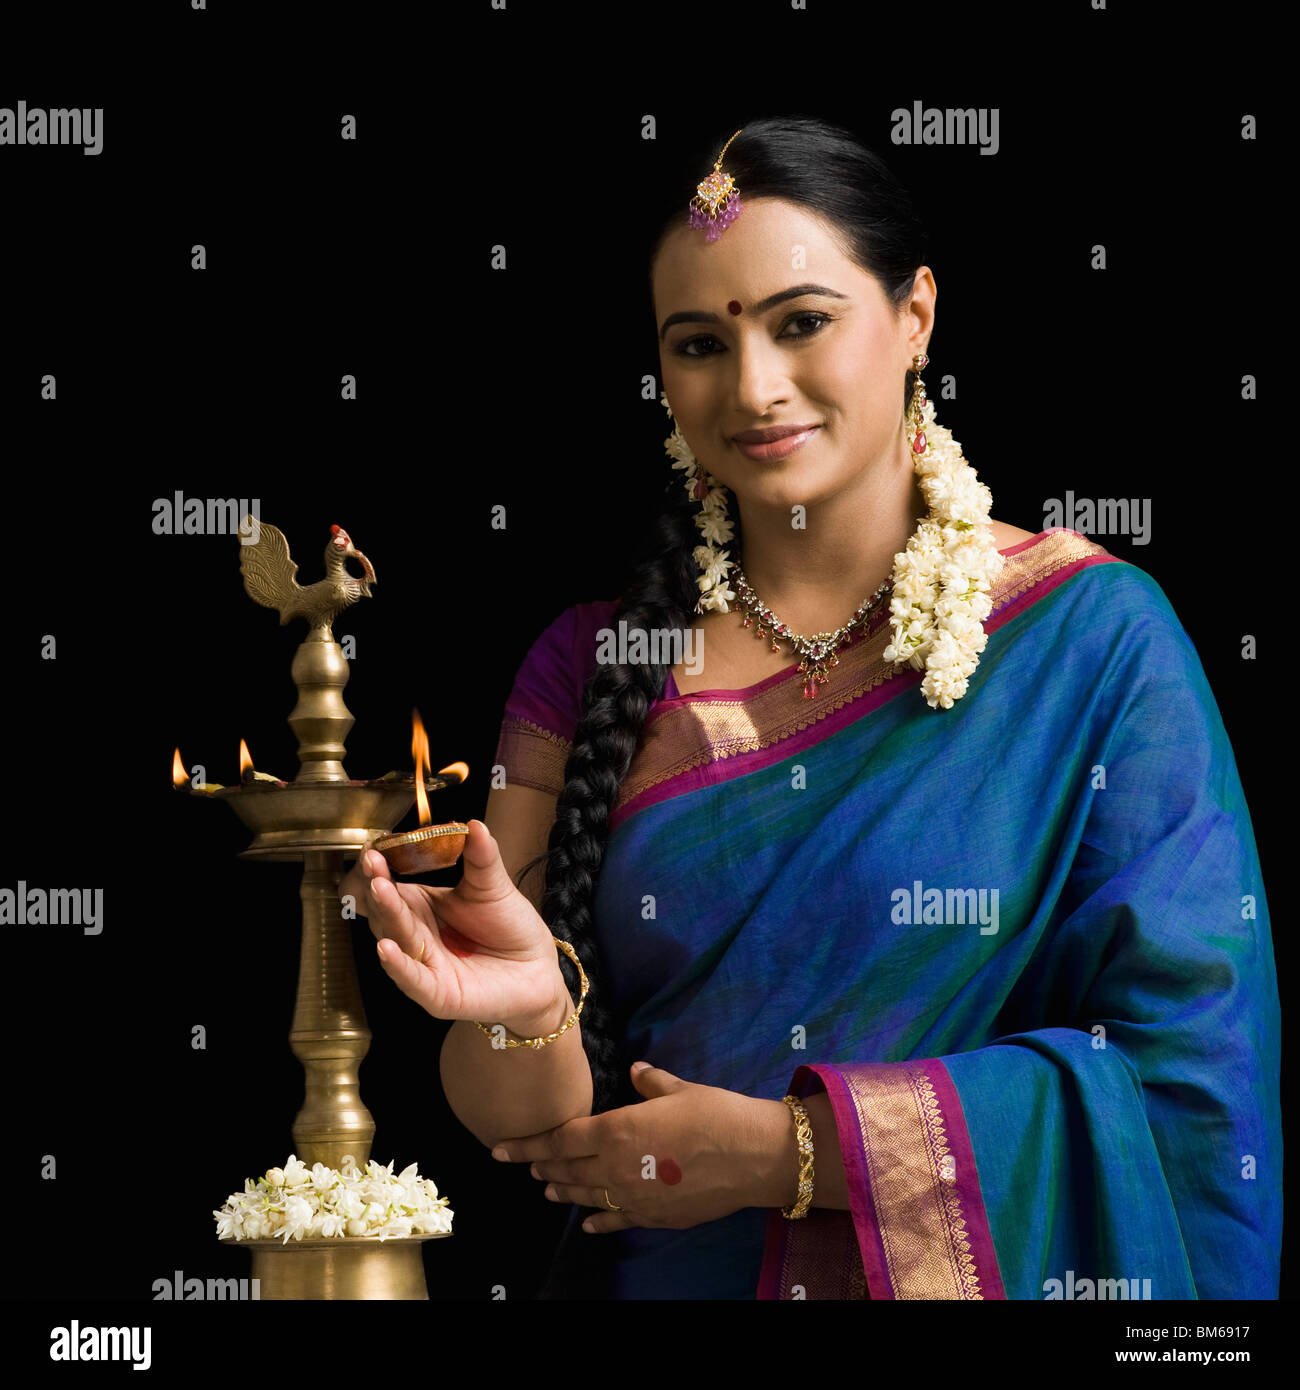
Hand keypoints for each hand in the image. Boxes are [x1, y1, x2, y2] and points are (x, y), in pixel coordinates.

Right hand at [337, 818, 566, 1032]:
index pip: (392, 885)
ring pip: (397, 938)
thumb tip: (473, 824)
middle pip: (387, 910)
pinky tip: (386, 947)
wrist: (538, 969)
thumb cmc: (511, 928)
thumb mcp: (494, 886)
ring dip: (386, 914)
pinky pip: (413, 980)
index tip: (373, 846)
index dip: (380, 867)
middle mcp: (416, 935)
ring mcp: (423, 966)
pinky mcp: (437, 994)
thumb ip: (482, 858)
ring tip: (380, 888)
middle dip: (378, 885)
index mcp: (422, 907)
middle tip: (372, 860)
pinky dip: (398, 965)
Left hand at [491, 1063, 796, 1232]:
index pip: (560, 1139)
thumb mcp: (678, 1088)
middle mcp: (615, 1168)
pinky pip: (616, 1221)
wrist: (753, 1156)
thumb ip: (650, 1083)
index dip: (528, 1144)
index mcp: (616, 1131)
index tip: (500, 1148)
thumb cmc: (715, 1113)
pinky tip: (587, 1222)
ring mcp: (633, 1198)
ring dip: (563, 1190)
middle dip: (539, 1166)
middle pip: (566, 1169)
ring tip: (546, 1187)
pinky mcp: (654, 1217)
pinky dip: (598, 1220)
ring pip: (586, 1196)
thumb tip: (637, 1070)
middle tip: (519, 1166)